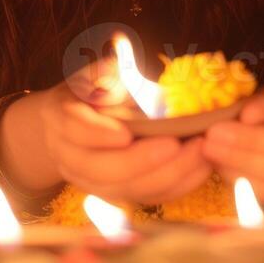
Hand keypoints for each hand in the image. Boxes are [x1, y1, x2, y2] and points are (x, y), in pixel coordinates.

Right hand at [41, 88, 211, 204]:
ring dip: (167, 174)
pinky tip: (202, 165)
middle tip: (175, 144)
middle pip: (102, 170)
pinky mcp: (120, 195)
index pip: (74, 130)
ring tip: (199, 152)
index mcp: (61, 120)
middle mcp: (71, 159)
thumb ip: (106, 73)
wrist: (77, 127)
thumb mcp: (95, 74)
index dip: (97, 134)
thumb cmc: (92, 92)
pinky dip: (178, 185)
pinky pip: (148, 198)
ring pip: (128, 189)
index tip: (125, 133)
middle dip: (141, 161)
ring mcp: (94, 183)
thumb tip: (119, 64)